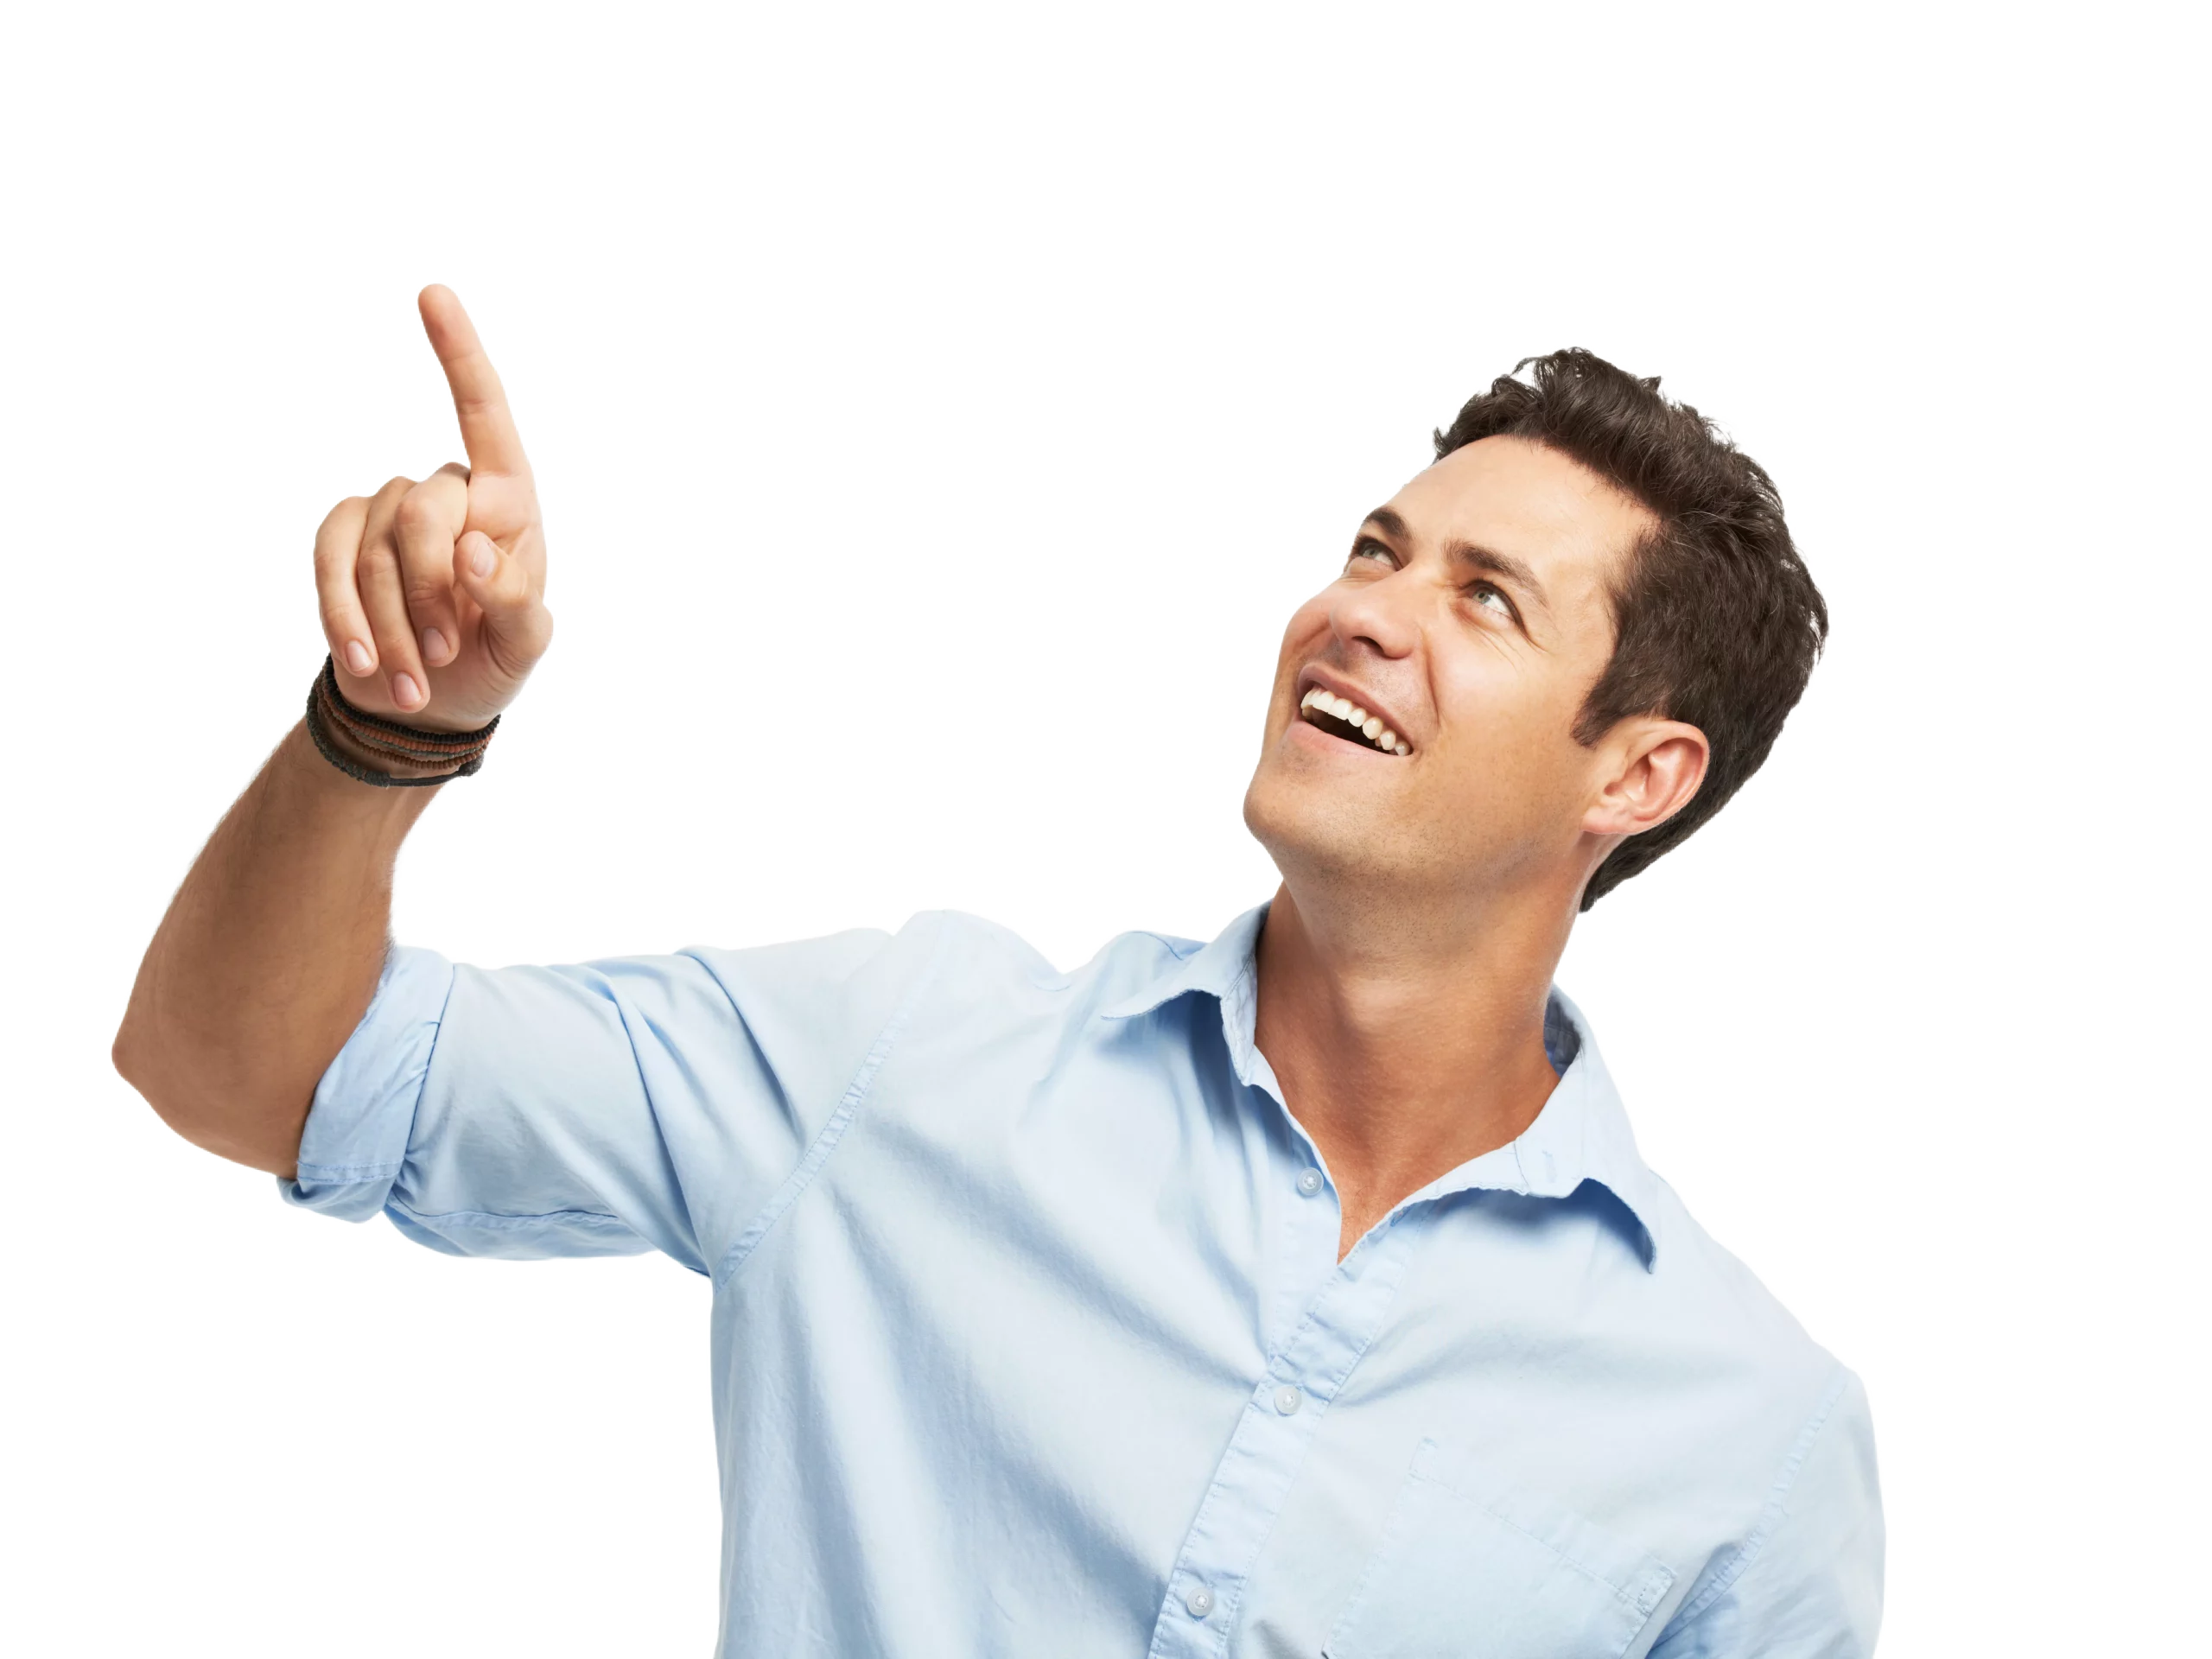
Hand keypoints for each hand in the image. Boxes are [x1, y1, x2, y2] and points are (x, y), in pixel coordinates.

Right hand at [312, 284, 553, 733]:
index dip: (460, 355)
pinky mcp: (342, 536)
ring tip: (417, 681)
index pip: (485, 416)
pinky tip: (367, 662)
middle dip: (430, 591)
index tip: (432, 293)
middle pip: (423, 511)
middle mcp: (448, 491)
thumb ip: (516, 597)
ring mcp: (389, 510)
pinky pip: (331, 561)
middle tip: (446, 653)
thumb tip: (472, 550)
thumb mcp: (525, 640)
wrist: (432, 700)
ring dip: (394, 623)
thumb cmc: (493, 655)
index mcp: (506, 500)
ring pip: (375, 545)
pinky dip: (348, 617)